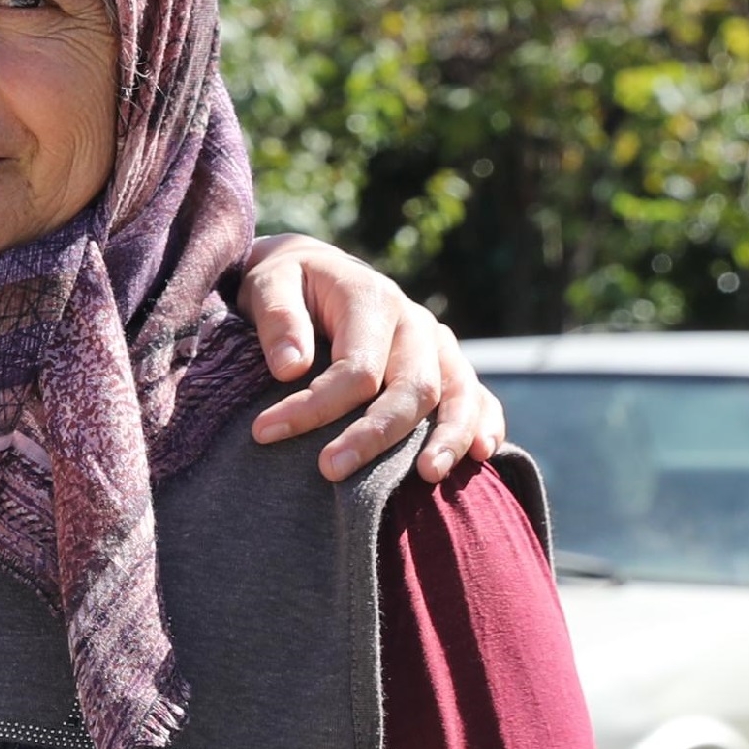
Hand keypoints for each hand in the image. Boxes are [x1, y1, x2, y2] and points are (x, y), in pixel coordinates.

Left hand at [235, 236, 503, 484]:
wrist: (315, 272)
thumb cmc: (286, 283)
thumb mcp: (268, 283)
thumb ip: (278, 319)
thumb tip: (291, 368)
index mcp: (373, 300)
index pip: (356, 367)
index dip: (314, 405)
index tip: (264, 432)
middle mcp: (414, 323)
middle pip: (412, 386)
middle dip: (375, 435)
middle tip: (330, 471)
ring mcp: (437, 345)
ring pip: (459, 392)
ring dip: (448, 437)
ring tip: (427, 476)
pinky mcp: (447, 365)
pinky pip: (479, 395)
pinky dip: (484, 423)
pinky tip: (483, 454)